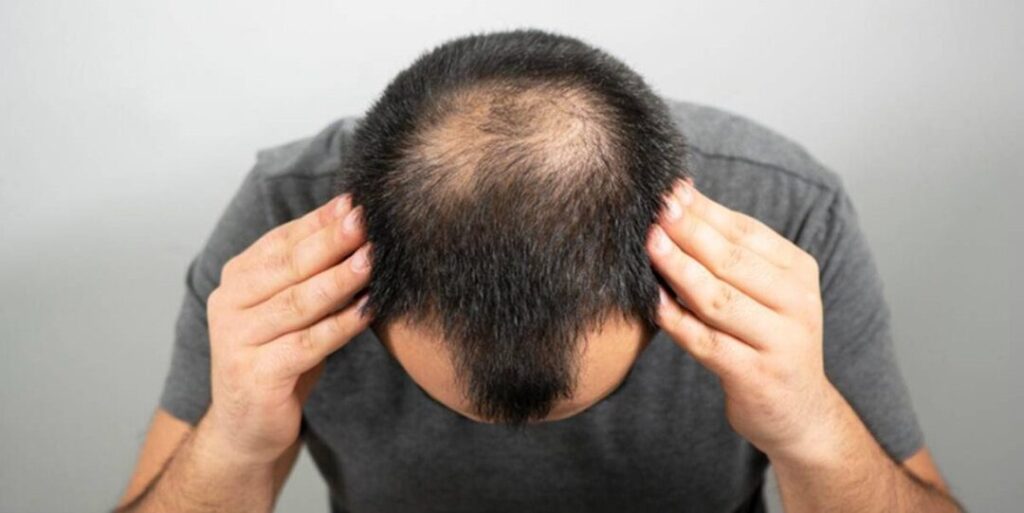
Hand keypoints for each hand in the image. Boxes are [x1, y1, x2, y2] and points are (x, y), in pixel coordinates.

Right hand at [203, 193, 373, 464]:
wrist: (247, 427)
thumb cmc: (280, 358)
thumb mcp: (294, 308)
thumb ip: (313, 271)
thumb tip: (355, 220)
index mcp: (238, 278)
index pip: (282, 240)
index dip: (320, 221)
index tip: (357, 201)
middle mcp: (229, 303)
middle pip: (288, 266)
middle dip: (331, 241)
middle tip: (367, 220)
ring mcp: (236, 340)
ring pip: (296, 303)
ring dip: (338, 279)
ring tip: (372, 260)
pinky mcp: (254, 375)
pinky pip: (306, 345)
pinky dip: (339, 327)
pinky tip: (367, 311)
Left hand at [646, 177, 841, 460]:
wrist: (799, 411)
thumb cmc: (766, 338)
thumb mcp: (762, 291)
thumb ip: (729, 251)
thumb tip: (679, 197)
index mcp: (798, 271)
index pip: (745, 232)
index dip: (703, 210)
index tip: (667, 190)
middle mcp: (796, 303)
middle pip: (731, 260)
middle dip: (688, 231)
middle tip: (653, 209)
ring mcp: (779, 341)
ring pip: (718, 299)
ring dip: (679, 269)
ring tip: (649, 245)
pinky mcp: (756, 376)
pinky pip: (707, 342)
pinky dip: (677, 321)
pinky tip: (653, 303)